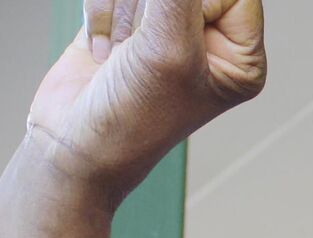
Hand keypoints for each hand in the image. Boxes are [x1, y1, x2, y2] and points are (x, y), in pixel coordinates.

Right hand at [28, 0, 265, 202]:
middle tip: (140, 47)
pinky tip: (101, 53)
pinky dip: (102, 13)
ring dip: (123, 11)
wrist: (71, 148)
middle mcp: (210, 43)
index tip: (169, 28)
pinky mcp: (126, 23)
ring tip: (118, 57)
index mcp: (242, 59)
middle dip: (153, 7)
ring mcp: (166, 32)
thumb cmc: (132, 117)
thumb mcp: (168, 48)